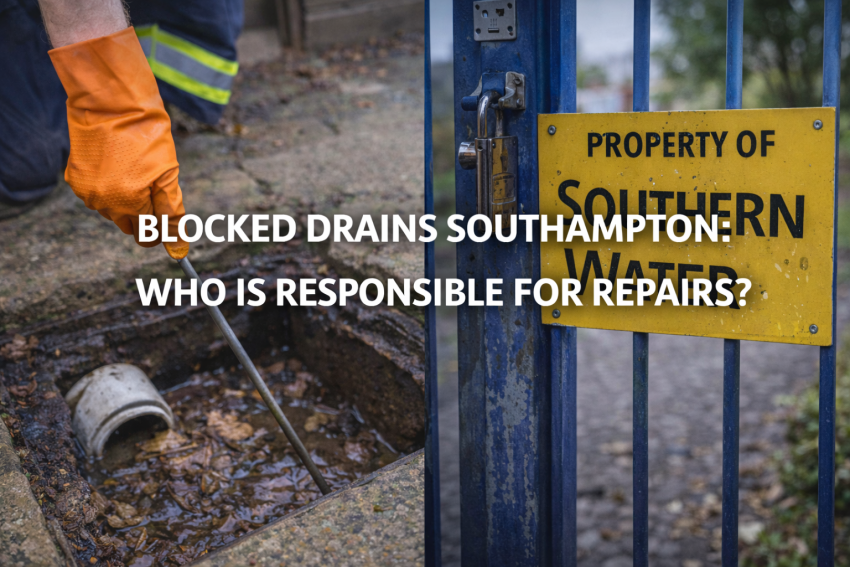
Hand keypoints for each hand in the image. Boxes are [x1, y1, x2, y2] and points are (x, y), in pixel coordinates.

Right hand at [49, 27, 188, 258]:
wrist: (109, 98)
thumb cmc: (146, 134)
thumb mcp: (168, 175)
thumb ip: (172, 215)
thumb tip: (178, 251)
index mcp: (127, 204)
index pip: (148, 235)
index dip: (162, 227)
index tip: (167, 213)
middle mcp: (102, 203)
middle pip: (130, 225)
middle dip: (145, 212)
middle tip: (154, 182)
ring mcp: (85, 191)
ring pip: (114, 210)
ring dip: (127, 198)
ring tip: (135, 167)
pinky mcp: (74, 178)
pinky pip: (98, 194)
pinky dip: (110, 185)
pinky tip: (118, 163)